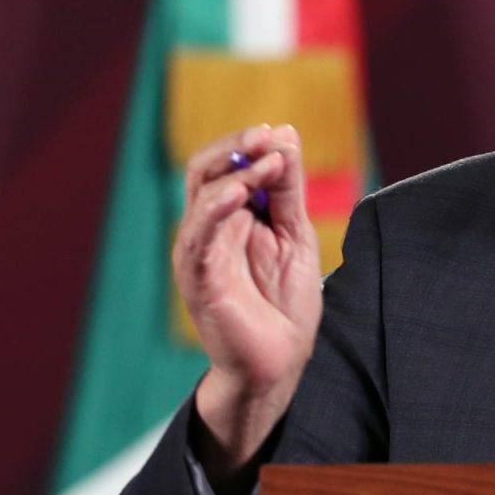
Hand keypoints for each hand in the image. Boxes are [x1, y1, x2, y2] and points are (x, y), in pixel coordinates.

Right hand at [174, 124, 321, 488]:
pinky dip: (216, 208)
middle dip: (236, 147)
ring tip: (268, 163)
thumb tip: (285, 135)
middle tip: (268, 137)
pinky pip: (199, 236)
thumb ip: (287, 189)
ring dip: (236, 173)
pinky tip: (241, 192)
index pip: (225, 163)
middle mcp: (208, 229)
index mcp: (230, 217)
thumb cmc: (285, 301)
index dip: (247, 142)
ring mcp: (199, 252)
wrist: (280, 361)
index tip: (279, 133)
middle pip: (204, 170)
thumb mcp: (295, 233)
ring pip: (200, 196)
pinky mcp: (198, 278)